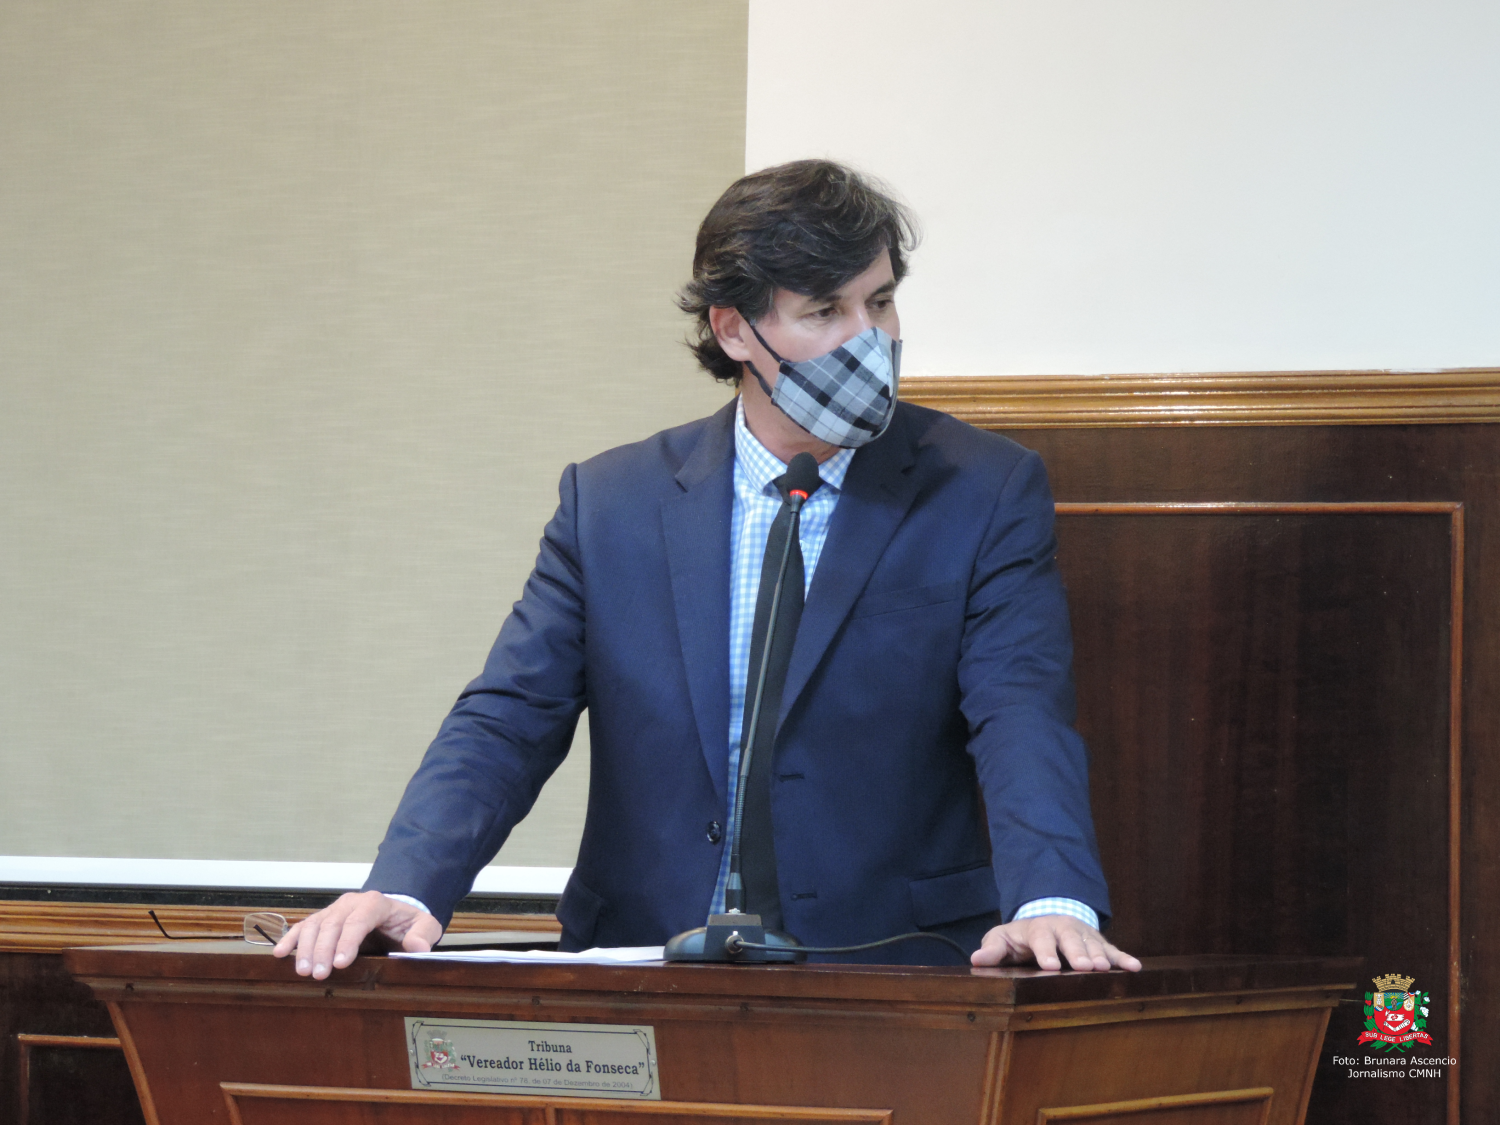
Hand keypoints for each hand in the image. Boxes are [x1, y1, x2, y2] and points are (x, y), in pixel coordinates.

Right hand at [272, 890, 443, 978]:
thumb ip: (423, 934)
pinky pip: (302, 926)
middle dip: (323, 949)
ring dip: (305, 948)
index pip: (359, 920)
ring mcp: (334, 910)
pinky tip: (280, 954)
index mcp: (375, 903)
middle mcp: (351, 903)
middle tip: (318, 974)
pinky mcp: (322, 920)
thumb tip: (417, 947)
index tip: (340, 963)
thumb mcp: (425, 925)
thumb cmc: (407, 923)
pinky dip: (290, 939)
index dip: (348, 941)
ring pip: (314, 925)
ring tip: (302, 971)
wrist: (395, 913)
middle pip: (333, 924)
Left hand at [971, 913, 1141, 971]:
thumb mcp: (1003, 939)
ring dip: (1100, 956)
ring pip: (1092, 944)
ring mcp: (1082, 935)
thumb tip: (976, 959)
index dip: (1046, 952)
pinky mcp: (1097, 943)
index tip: (1050, 966)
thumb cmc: (1021, 937)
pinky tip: (1135, 968)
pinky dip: (1123, 958)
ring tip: (1106, 969)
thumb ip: (992, 949)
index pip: (1041, 939)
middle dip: (1077, 952)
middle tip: (1085, 967)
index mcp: (1038, 929)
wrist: (1045, 918)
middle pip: (1070, 940)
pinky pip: (1112, 950)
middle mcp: (1063, 928)